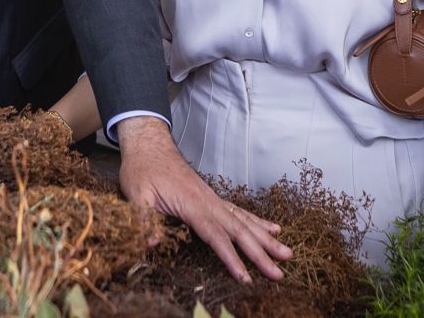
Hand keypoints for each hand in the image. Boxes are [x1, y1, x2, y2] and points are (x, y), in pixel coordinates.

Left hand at [116, 116, 291, 281]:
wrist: (149, 146)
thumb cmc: (142, 169)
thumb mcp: (135, 194)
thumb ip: (144, 219)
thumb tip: (151, 244)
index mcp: (191, 204)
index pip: (215, 236)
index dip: (231, 258)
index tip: (245, 277)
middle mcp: (208, 202)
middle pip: (239, 231)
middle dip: (261, 253)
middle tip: (280, 273)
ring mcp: (213, 199)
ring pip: (245, 222)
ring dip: (266, 239)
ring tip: (288, 254)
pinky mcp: (212, 199)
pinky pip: (239, 212)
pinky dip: (258, 222)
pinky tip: (273, 230)